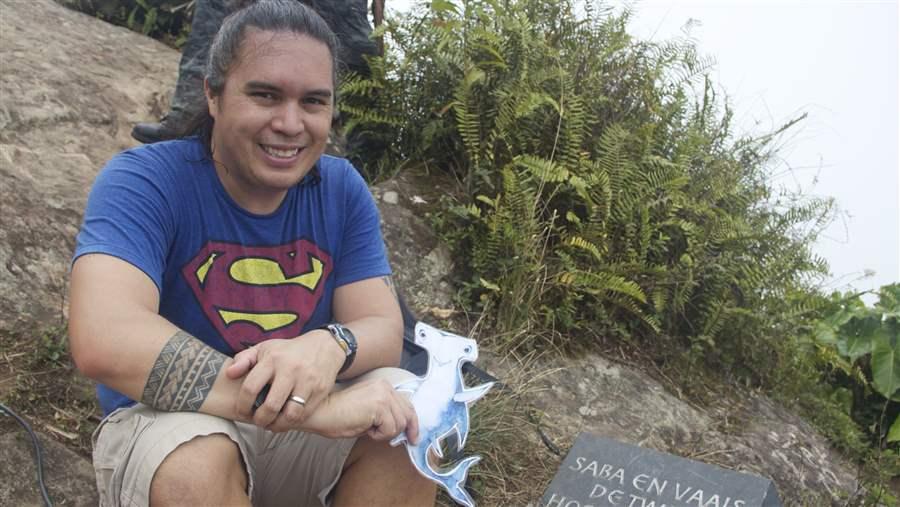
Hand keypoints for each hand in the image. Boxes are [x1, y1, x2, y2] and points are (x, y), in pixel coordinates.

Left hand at [226, 330, 344, 429]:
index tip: (243, 411)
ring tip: (271, 424)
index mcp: (272, 359)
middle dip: (260, 420)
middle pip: (271, 406)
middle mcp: (290, 370)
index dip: (243, 405)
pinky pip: (304, 414)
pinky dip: (292, 422)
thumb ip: (244, 359)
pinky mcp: (320, 390)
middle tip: (258, 421)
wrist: (325, 346)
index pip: (250, 388)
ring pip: (290, 414)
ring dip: (277, 425)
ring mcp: (307, 381)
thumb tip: (229, 374)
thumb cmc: (288, 351)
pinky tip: (285, 420)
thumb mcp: (265, 348)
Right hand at [304, 378, 419, 442]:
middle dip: (406, 431)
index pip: (407, 404)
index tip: (413, 436)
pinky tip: (365, 429)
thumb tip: (403, 429)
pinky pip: (390, 429)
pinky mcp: (379, 405)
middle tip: (407, 442)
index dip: (412, 422)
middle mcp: (386, 387)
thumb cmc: (340, 416)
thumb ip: (386, 415)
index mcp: (383, 386)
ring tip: (368, 429)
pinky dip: (379, 435)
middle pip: (408, 414)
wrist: (322, 413)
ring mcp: (383, 395)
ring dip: (386, 433)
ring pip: (400, 424)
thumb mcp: (369, 413)